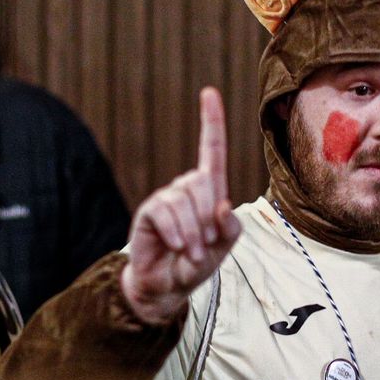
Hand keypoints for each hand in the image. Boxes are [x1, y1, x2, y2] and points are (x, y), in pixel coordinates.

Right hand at [120, 88, 242, 324]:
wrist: (165, 287)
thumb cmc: (195, 265)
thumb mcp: (222, 249)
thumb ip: (229, 229)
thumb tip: (223, 205)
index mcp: (209, 192)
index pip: (211, 151)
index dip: (211, 122)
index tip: (208, 92)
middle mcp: (187, 188)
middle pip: (204, 184)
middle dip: (209, 220)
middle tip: (205, 246)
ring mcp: (166, 198)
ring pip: (186, 200)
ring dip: (194, 232)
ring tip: (191, 252)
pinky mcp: (149, 211)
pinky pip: (166, 212)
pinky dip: (176, 234)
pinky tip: (176, 247)